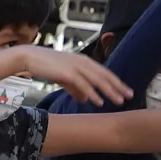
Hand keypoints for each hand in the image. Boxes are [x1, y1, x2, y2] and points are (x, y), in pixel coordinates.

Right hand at [15, 46, 131, 107]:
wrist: (29, 58)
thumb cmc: (46, 66)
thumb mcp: (64, 78)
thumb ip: (76, 88)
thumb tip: (86, 100)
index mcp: (84, 61)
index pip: (104, 72)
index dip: (117, 82)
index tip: (127, 91)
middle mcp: (83, 62)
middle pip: (105, 75)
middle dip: (118, 86)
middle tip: (131, 96)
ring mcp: (75, 66)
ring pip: (97, 80)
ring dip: (109, 91)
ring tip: (119, 101)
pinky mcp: (66, 72)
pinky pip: (83, 84)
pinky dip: (92, 93)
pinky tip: (99, 101)